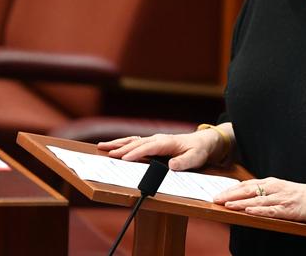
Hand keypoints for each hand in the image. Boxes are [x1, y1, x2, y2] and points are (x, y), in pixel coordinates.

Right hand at [97, 132, 214, 170]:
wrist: (203, 142)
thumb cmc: (199, 150)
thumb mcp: (195, 158)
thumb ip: (183, 162)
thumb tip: (171, 165)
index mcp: (166, 142)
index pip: (148, 147)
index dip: (135, 153)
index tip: (123, 158)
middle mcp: (158, 139)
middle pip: (136, 143)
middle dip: (120, 148)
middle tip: (105, 152)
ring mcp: (154, 140)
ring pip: (132, 141)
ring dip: (118, 144)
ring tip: (102, 146)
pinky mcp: (153, 143)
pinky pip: (135, 143)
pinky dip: (123, 144)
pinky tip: (114, 147)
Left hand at [214, 177, 305, 221]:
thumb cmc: (300, 195)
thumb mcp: (281, 189)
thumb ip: (266, 191)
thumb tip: (247, 197)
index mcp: (271, 182)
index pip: (247, 184)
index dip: (232, 189)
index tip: (219, 193)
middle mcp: (274, 188)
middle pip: (248, 190)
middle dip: (231, 194)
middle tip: (216, 199)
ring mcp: (281, 198)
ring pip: (257, 200)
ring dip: (241, 202)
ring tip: (227, 205)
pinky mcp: (288, 209)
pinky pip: (270, 210)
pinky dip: (259, 210)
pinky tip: (249, 211)